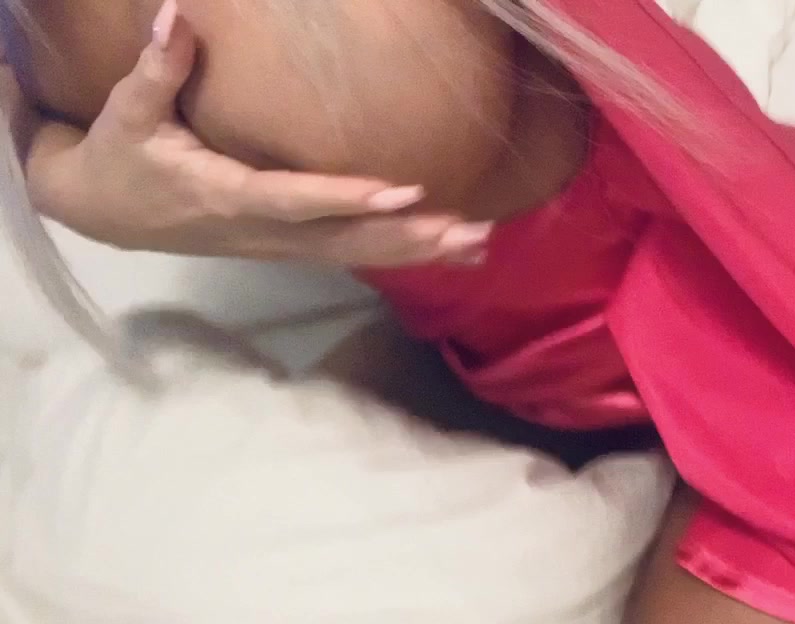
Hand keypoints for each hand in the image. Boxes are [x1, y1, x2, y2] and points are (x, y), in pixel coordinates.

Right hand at [17, 1, 489, 266]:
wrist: (102, 213)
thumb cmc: (121, 158)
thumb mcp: (129, 114)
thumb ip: (158, 69)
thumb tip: (177, 14)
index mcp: (225, 198)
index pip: (294, 201)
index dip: (346, 199)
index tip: (403, 191)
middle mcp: (261, 232)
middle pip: (344, 242)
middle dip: (409, 237)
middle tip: (470, 229)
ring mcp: (278, 247)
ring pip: (356, 255)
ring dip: (417, 251)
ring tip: (477, 242)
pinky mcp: (287, 247)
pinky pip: (351, 254)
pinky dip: (401, 254)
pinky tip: (447, 252)